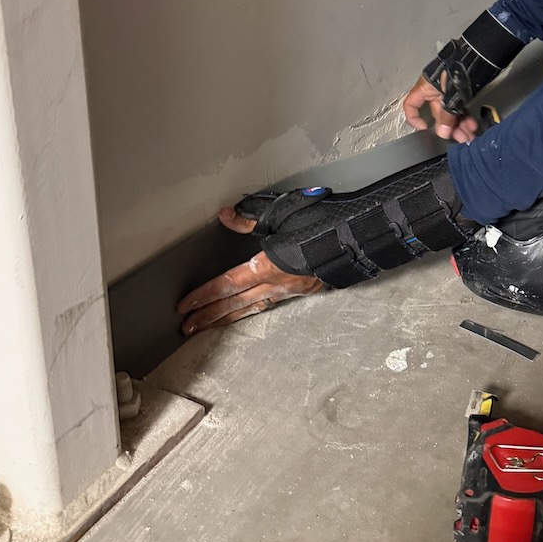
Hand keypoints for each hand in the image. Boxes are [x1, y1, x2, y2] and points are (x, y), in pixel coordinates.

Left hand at [176, 206, 323, 334]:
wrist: (357, 239)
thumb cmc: (323, 224)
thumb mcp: (285, 214)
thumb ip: (251, 218)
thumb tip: (226, 216)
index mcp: (269, 266)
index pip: (228, 284)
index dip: (204, 295)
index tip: (185, 306)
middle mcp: (276, 284)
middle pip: (235, 303)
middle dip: (209, 315)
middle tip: (187, 327)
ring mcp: (289, 291)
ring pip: (251, 308)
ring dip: (226, 318)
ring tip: (207, 327)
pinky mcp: (301, 290)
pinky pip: (267, 305)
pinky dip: (250, 311)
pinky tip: (244, 313)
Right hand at [403, 74, 478, 142]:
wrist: (478, 56)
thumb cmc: (459, 68)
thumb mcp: (449, 94)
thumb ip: (446, 115)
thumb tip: (442, 133)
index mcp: (425, 88)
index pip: (411, 105)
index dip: (414, 118)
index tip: (425, 128)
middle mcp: (435, 91)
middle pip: (437, 114)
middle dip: (449, 128)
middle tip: (459, 139)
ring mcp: (448, 92)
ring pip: (451, 114)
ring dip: (459, 126)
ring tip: (469, 136)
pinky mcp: (460, 92)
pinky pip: (460, 109)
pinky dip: (465, 118)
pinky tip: (472, 126)